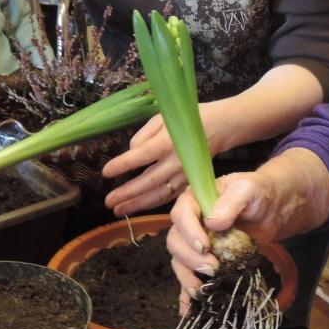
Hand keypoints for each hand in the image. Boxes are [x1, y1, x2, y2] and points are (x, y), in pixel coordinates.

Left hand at [102, 100, 235, 216]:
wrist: (222, 126)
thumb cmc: (188, 118)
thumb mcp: (163, 118)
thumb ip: (143, 136)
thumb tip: (131, 153)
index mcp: (168, 140)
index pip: (142, 155)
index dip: (123, 165)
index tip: (106, 172)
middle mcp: (177, 160)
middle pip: (149, 181)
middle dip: (127, 193)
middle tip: (108, 202)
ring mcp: (185, 173)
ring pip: (160, 194)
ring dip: (138, 204)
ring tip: (118, 211)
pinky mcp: (191, 181)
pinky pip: (170, 195)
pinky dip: (154, 204)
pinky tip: (138, 207)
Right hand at [166, 170, 283, 300]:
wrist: (273, 209)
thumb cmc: (259, 194)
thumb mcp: (249, 190)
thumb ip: (232, 202)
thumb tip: (213, 221)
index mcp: (195, 200)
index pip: (181, 214)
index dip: (189, 231)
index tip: (205, 246)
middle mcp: (190, 222)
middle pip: (176, 241)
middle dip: (190, 258)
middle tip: (212, 269)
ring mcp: (196, 244)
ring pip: (180, 261)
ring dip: (187, 277)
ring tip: (204, 290)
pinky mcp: (205, 261)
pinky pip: (190, 278)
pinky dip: (186, 295)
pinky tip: (188, 311)